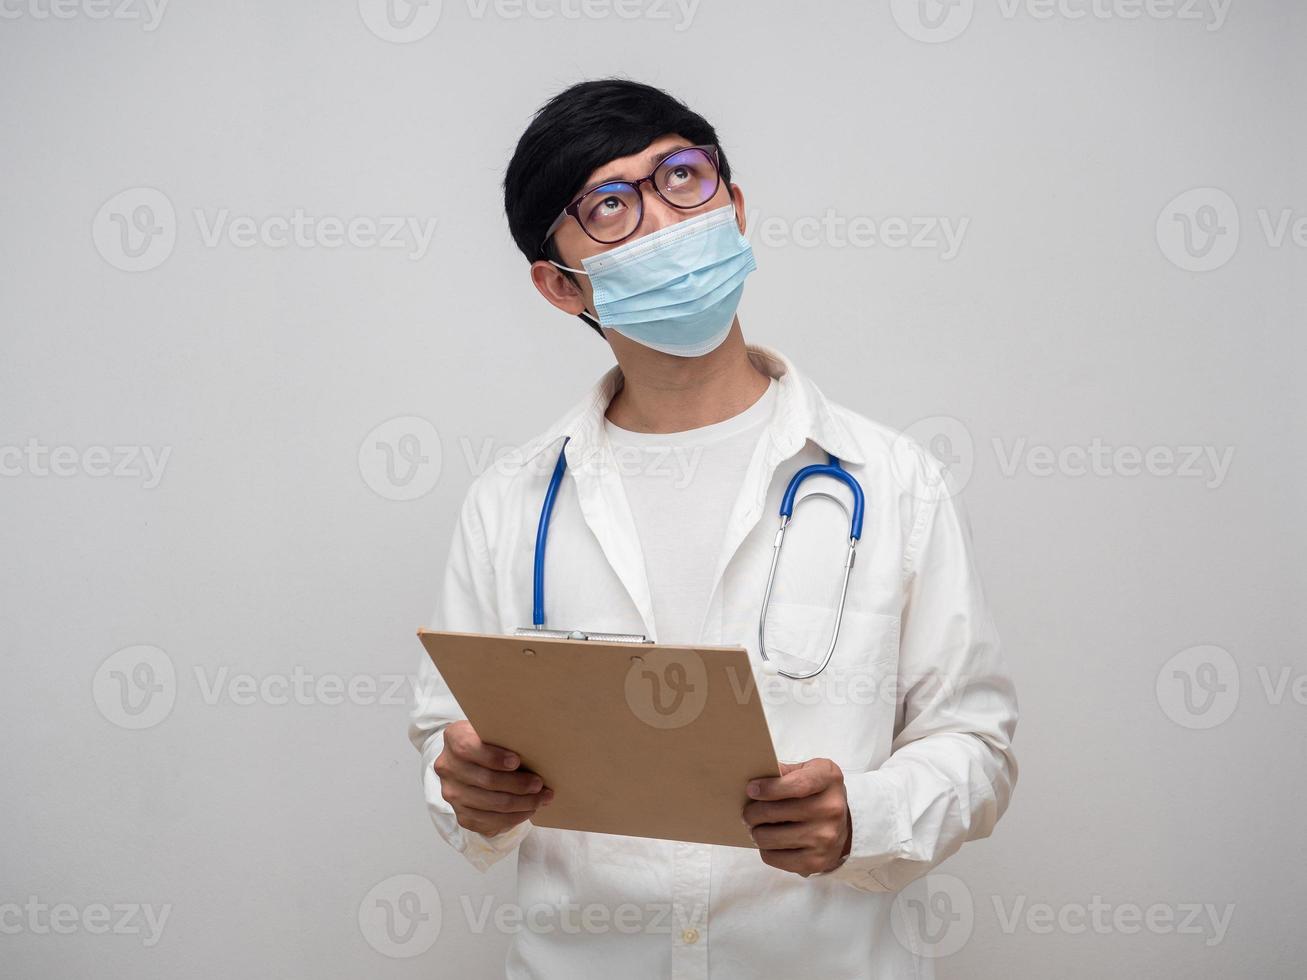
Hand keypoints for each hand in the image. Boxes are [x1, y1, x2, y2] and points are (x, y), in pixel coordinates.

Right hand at [434, 720, 552, 837]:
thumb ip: (506, 735)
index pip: (469, 748)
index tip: (517, 761)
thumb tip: (535, 748)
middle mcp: (447, 767)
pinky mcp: (461, 815)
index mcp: (454, 738)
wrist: (474, 761)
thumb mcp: (495, 730)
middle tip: (539, 784)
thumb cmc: (492, 742)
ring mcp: (452, 793)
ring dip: (521, 804)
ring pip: (491, 804)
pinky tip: (528, 810)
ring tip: (541, 799)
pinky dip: (513, 818)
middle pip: (486, 780)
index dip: (493, 757)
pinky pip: (489, 822)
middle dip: (518, 785)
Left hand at [742, 758, 851, 876]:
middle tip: (747, 812)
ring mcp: (826, 838)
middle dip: (752, 813)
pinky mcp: (817, 862)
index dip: (769, 788)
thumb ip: (784, 772)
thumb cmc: (817, 792)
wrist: (844, 824)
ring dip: (756, 832)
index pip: (797, 785)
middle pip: (776, 812)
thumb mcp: (808, 771)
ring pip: (769, 838)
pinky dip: (766, 850)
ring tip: (757, 827)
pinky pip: (774, 858)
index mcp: (828, 779)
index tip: (750, 789)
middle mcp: (832, 809)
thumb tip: (755, 781)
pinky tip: (771, 842)